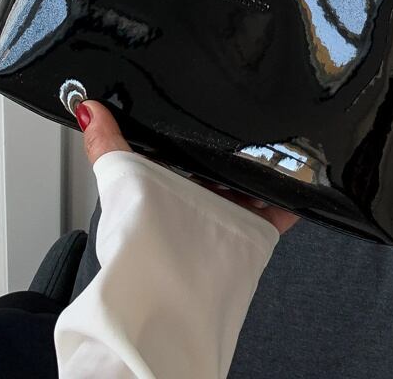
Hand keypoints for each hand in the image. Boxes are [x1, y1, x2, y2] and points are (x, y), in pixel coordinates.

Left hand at [76, 100, 298, 234]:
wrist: (164, 290)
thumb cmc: (137, 235)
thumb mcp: (120, 177)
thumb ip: (106, 143)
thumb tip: (86, 105)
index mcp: (170, 186)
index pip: (190, 151)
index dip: (201, 131)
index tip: (216, 103)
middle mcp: (201, 201)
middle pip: (226, 167)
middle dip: (239, 146)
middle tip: (256, 115)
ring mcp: (229, 218)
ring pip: (255, 184)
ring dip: (268, 165)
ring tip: (284, 135)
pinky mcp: (253, 234)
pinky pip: (280, 211)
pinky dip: (294, 197)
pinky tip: (306, 175)